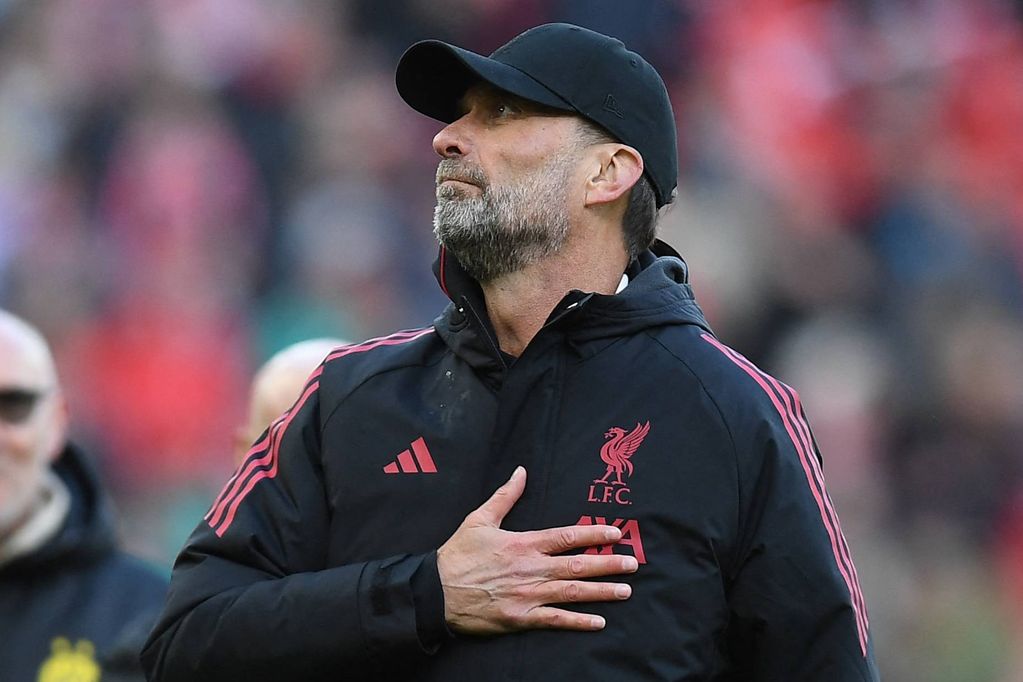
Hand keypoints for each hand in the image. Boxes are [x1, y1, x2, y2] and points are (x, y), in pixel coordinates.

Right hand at [436, 466, 637, 634]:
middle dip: (607, 564)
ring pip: (572, 593)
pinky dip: (578, 622)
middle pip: (577, 565)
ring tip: (625, 591)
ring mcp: (528, 595)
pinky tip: (598, 622)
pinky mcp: (521, 618)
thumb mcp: (479, 519)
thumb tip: (521, 471)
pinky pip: (555, 620)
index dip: (593, 534)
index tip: (615, 533)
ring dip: (601, 592)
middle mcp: (531, 569)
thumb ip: (505, 496)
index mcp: (523, 543)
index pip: (566, 537)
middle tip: (632, 564)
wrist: (436, 592)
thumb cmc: (457, 555)